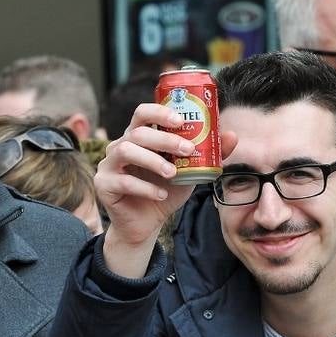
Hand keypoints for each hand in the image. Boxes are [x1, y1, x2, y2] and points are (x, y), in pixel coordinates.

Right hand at [97, 102, 236, 277]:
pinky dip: (146, 187)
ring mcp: (109, 164)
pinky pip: (123, 181)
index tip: (181, 119)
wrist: (146, 225)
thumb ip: (209, 155)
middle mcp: (121, 145)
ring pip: (126, 151)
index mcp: (139, 137)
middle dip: (164, 138)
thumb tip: (232, 136)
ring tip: (173, 173)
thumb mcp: (191, 172)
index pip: (143, 112)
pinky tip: (161, 194)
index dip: (160, 111)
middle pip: (138, 131)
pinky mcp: (104, 185)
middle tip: (187, 149)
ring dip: (153, 160)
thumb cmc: (166, 191)